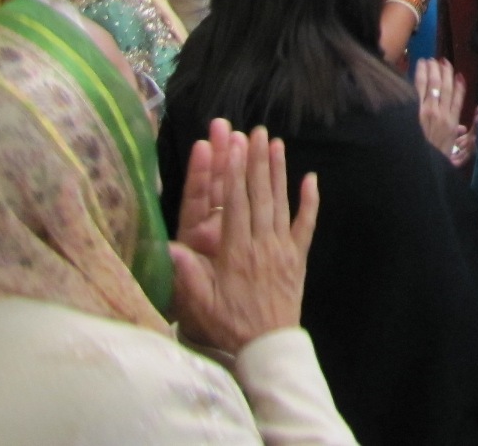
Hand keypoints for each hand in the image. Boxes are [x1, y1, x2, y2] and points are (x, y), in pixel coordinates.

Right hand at [170, 123, 318, 354]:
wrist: (268, 345)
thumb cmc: (229, 324)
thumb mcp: (201, 304)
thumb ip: (186, 275)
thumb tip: (165, 247)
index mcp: (235, 251)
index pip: (234, 204)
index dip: (233, 173)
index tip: (233, 147)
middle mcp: (261, 243)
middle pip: (258, 195)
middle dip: (255, 161)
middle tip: (254, 132)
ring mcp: (282, 248)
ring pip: (281, 203)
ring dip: (278, 171)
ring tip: (276, 143)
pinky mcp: (298, 256)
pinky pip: (306, 225)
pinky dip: (310, 201)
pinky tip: (311, 178)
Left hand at [414, 59, 470, 163]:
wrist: (417, 167)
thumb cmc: (434, 161)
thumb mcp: (452, 154)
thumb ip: (460, 140)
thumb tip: (462, 128)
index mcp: (452, 123)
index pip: (458, 98)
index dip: (459, 85)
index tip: (459, 75)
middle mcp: (441, 114)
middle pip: (445, 87)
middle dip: (445, 72)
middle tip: (442, 61)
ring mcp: (427, 111)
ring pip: (432, 84)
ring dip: (432, 69)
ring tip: (430, 60)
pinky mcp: (413, 110)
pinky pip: (417, 88)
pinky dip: (420, 75)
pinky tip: (420, 67)